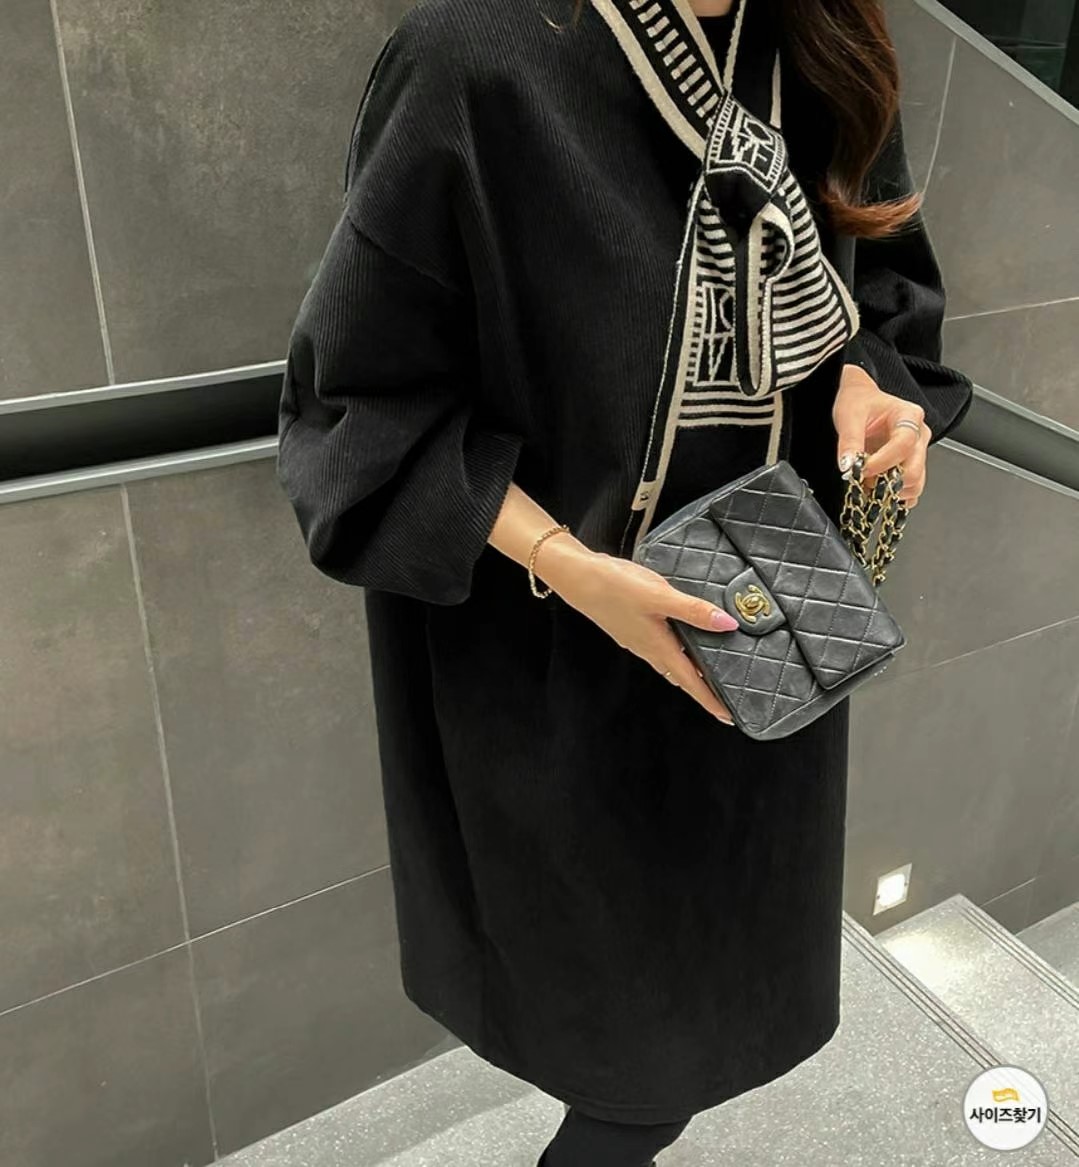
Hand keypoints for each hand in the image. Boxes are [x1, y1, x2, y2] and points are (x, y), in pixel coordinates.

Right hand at [536, 538, 740, 725]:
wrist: (577, 577)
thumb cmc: (614, 587)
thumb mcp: (659, 597)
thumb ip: (693, 610)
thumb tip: (727, 624)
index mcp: (659, 646)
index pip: (691, 682)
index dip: (710, 700)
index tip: (728, 717)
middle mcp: (648, 648)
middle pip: (681, 676)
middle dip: (702, 689)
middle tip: (724, 697)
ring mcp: (638, 638)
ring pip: (670, 661)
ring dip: (688, 670)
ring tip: (708, 671)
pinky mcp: (632, 625)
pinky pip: (660, 646)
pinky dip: (676, 649)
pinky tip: (681, 636)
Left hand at [835, 365, 930, 507]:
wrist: (861, 400)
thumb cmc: (859, 402)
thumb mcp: (849, 416)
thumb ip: (849, 441)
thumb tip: (849, 466)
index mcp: (909, 416)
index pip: (904, 444)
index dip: (883, 461)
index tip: (862, 468)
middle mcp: (919, 435)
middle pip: (915, 469)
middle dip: (888, 481)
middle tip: (864, 479)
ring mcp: (918, 453)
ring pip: (916, 483)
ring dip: (891, 491)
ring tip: (868, 483)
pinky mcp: (911, 467)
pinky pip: (911, 491)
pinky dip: (894, 497)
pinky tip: (876, 490)